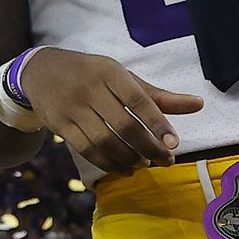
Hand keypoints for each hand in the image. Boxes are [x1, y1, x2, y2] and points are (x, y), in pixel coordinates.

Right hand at [19, 47, 203, 173]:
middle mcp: (89, 88)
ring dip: (129, 158)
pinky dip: (108, 164)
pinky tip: (124, 168)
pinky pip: (87, 149)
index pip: (138, 100)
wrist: (40, 70)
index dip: (158, 124)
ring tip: (145, 164)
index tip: (174, 143)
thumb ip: (158, 95)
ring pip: (105, 141)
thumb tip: (199, 104)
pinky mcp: (59, 124)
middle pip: (123, 125)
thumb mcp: (121, 76)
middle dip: (148, 147)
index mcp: (108, 71)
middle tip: (165, 160)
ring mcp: (72, 107)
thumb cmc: (90, 73)